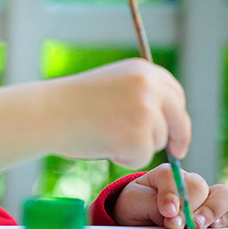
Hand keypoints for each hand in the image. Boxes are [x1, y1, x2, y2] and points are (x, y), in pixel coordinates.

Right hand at [54, 58, 190, 168]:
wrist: (48, 112)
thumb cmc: (72, 104)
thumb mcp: (113, 86)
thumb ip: (138, 96)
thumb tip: (165, 121)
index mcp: (143, 70)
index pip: (175, 94)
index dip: (177, 114)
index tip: (177, 131)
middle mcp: (150, 86)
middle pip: (178, 118)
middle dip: (178, 137)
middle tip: (176, 151)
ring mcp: (146, 111)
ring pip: (158, 141)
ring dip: (137, 146)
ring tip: (105, 135)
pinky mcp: (139, 136)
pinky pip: (142, 158)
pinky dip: (125, 158)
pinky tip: (103, 144)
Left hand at [112, 163, 227, 228]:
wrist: (137, 219)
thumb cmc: (135, 208)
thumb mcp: (135, 202)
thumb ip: (153, 205)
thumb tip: (177, 221)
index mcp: (167, 175)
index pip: (173, 176)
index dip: (172, 194)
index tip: (168, 212)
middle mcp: (189, 182)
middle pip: (200, 185)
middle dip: (193, 205)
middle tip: (189, 223)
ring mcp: (205, 197)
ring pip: (224, 195)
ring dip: (215, 211)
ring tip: (202, 226)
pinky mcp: (217, 215)